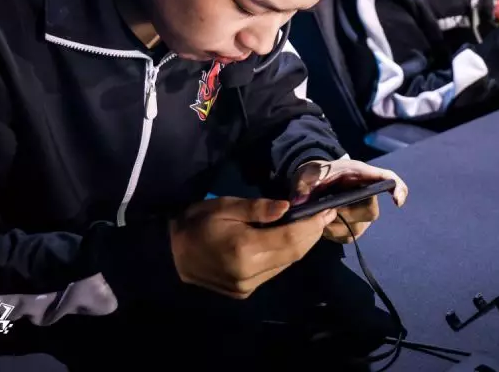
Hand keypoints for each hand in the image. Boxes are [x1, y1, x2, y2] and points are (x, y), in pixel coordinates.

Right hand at [169, 196, 335, 298]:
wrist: (171, 254)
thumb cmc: (197, 223)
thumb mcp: (225, 207)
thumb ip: (257, 208)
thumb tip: (288, 207)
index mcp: (244, 249)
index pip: (290, 238)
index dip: (312, 225)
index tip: (327, 209)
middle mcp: (249, 272)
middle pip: (294, 253)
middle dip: (312, 234)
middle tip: (325, 214)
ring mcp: (247, 285)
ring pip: (287, 263)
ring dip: (302, 244)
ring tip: (313, 224)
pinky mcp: (245, 291)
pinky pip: (275, 270)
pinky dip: (287, 254)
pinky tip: (291, 239)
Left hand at [291, 158, 408, 243]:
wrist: (310, 183)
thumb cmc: (314, 173)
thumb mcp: (306, 173)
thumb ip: (303, 184)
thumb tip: (300, 202)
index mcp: (360, 174)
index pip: (388, 179)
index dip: (399, 189)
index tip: (397, 203)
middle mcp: (365, 194)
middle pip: (371, 211)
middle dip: (348, 215)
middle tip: (328, 211)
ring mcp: (360, 213)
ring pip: (358, 227)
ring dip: (337, 227)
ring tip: (320, 218)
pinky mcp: (353, 226)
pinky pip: (347, 236)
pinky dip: (332, 234)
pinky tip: (322, 225)